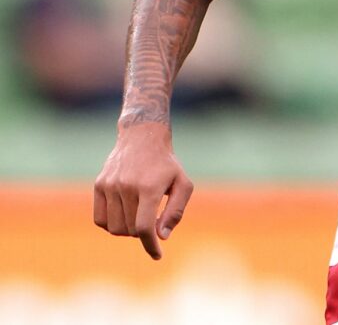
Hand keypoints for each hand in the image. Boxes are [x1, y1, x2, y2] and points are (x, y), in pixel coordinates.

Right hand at [93, 123, 193, 259]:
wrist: (142, 137)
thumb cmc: (167, 165)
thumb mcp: (183, 184)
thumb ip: (175, 212)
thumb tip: (162, 237)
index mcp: (149, 187)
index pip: (144, 226)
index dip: (150, 245)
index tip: (158, 255)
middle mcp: (126, 187)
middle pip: (130, 230)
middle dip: (144, 233)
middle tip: (153, 219)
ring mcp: (110, 186)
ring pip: (114, 228)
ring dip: (128, 230)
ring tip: (139, 216)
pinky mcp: (99, 185)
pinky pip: (100, 219)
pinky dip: (111, 225)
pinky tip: (124, 216)